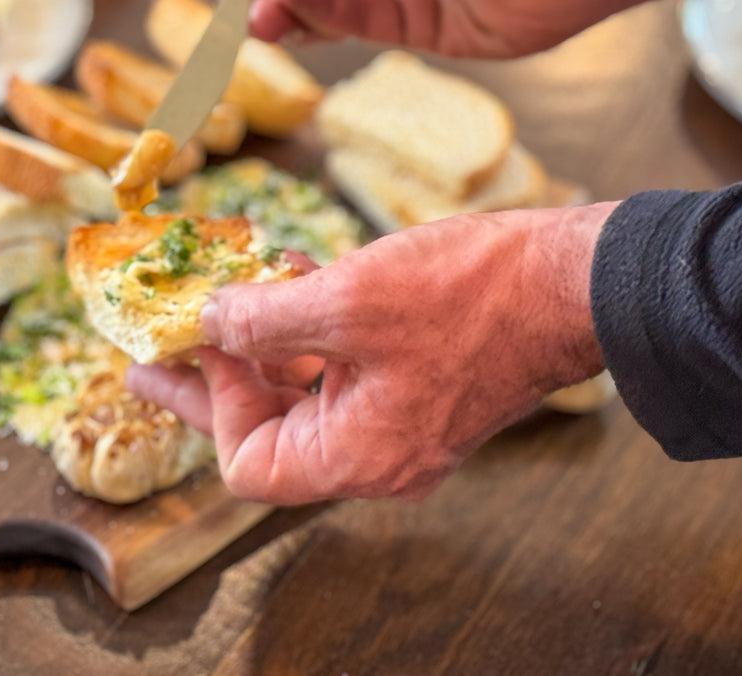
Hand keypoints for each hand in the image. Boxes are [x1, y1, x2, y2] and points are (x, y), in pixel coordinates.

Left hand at [127, 203, 617, 504]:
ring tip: (233, 291)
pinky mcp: (420, 384)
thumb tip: (209, 322)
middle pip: (273, 429)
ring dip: (267, 342)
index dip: (212, 405)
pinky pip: (347, 370)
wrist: (574, 281)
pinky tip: (295, 277)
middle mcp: (379, 454)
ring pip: (309, 394)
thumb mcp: (346, 302)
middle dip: (222, 375)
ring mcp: (403, 421)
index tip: (191, 346)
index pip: (251, 464)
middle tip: (168, 342)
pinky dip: (313, 331)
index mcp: (358, 457)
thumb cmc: (472, 296)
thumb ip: (263, 320)